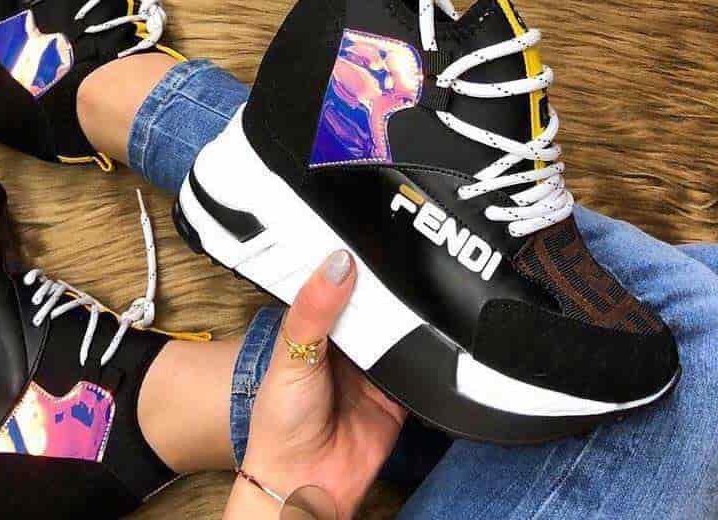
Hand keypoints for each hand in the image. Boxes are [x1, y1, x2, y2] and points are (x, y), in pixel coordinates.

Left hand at [227, 250, 407, 518]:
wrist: (302, 484)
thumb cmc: (281, 419)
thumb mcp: (291, 353)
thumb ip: (314, 309)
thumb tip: (339, 262)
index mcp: (317, 327)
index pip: (340, 283)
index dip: (354, 261)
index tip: (374, 233)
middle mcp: (348, 345)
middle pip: (376, 305)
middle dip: (389, 288)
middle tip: (409, 255)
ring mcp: (375, 369)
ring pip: (401, 332)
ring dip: (410, 318)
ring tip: (428, 286)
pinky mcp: (399, 396)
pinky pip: (421, 370)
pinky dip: (429, 356)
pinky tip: (436, 333)